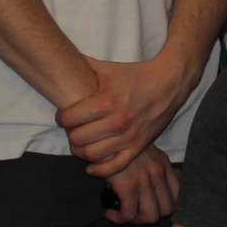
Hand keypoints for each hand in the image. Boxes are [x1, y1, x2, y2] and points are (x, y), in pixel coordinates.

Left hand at [58, 56, 190, 177]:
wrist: (169, 84)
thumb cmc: (134, 76)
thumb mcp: (107, 69)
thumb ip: (82, 66)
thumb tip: (58, 57)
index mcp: (106, 101)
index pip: (69, 119)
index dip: (61, 118)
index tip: (63, 116)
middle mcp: (117, 121)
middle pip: (77, 139)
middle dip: (70, 134)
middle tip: (72, 130)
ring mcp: (128, 137)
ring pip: (92, 155)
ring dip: (81, 151)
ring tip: (81, 144)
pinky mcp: (138, 147)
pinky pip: (114, 166)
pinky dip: (99, 169)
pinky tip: (91, 165)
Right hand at [103, 147, 178, 224]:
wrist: (99, 136)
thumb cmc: (115, 146)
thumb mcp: (141, 152)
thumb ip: (150, 168)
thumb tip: (150, 193)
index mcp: (163, 163)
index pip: (178, 195)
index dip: (165, 207)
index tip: (149, 208)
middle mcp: (158, 171)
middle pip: (167, 210)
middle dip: (149, 217)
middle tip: (134, 214)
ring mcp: (145, 179)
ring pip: (150, 217)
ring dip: (135, 221)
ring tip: (122, 215)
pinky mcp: (128, 185)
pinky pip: (129, 214)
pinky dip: (119, 218)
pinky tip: (110, 213)